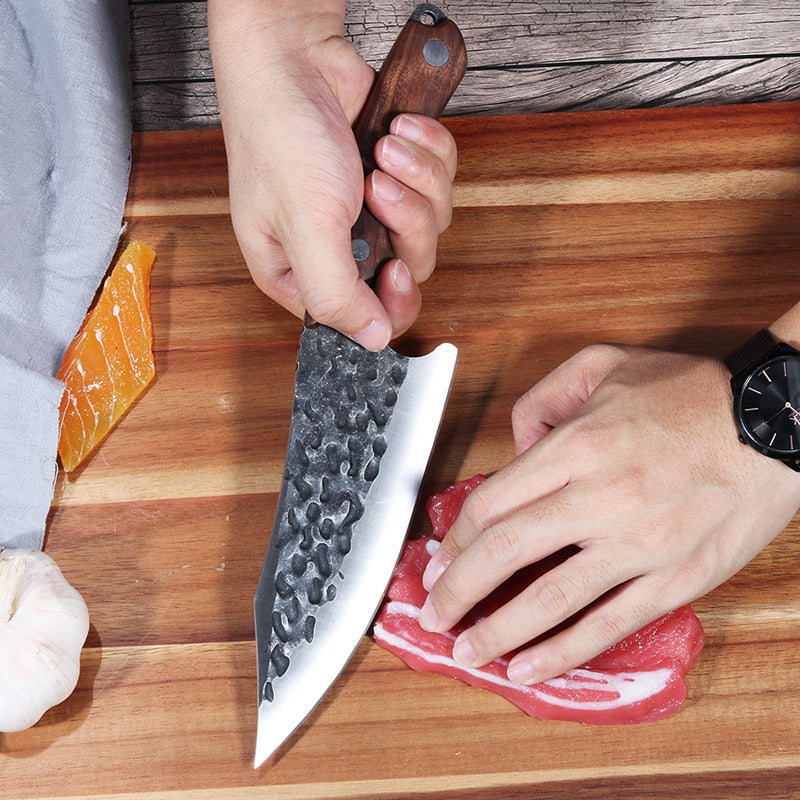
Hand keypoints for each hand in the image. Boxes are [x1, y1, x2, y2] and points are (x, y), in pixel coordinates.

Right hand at [208, 0, 456, 348]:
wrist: (294, 56)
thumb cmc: (280, 136)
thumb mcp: (305, 229)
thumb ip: (336, 295)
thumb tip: (371, 339)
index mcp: (302, 273)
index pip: (363, 317)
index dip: (391, 300)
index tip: (394, 269)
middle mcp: (339, 245)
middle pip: (409, 267)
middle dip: (405, 221)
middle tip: (378, 187)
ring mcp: (372, 207)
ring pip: (431, 222)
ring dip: (417, 179)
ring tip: (383, 147)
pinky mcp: (399, 172)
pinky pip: (440, 179)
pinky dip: (429, 151)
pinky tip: (397, 128)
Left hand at [419, 343, 799, 683]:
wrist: (775, 422)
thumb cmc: (689, 392)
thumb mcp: (604, 364)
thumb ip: (542, 398)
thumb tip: (514, 449)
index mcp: (578, 445)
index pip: (493, 502)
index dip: (456, 538)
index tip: (439, 559)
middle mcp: (601, 497)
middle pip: (506, 552)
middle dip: (458, 590)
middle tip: (433, 613)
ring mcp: (639, 545)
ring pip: (550, 599)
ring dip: (498, 631)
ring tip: (468, 651)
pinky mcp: (675, 578)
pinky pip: (608, 624)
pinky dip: (563, 652)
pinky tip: (529, 668)